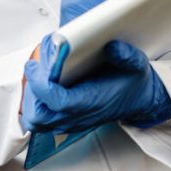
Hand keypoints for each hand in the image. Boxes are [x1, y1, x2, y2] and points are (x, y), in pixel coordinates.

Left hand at [21, 34, 170, 133]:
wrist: (140, 100)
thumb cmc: (133, 81)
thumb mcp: (137, 64)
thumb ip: (126, 55)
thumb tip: (112, 47)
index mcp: (93, 102)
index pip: (58, 101)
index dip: (41, 84)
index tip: (34, 65)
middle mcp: (79, 117)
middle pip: (40, 116)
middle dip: (31, 91)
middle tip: (34, 69)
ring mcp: (72, 122)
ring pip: (37, 121)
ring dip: (31, 98)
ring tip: (36, 76)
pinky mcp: (67, 122)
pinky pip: (42, 121)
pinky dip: (36, 104)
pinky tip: (42, 85)